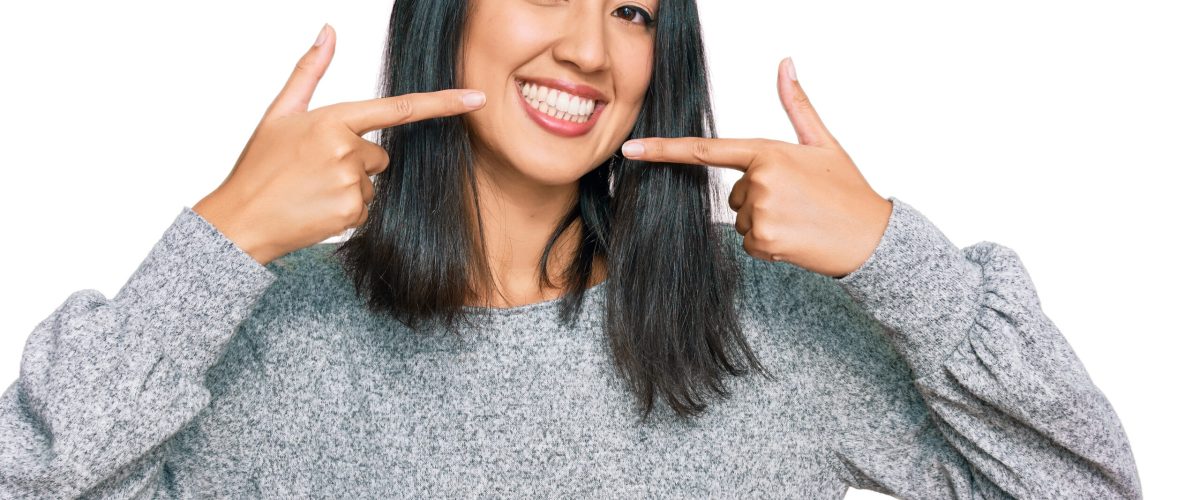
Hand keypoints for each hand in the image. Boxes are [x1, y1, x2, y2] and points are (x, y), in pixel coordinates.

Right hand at [192, 24, 486, 265]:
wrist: (241, 220)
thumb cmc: (260, 166)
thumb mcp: (280, 113)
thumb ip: (310, 70)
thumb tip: (329, 31)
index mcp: (332, 120)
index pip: (398, 109)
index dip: (442, 103)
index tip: (475, 98)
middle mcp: (345, 150)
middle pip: (381, 154)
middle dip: (357, 161)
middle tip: (316, 170)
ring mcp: (351, 183)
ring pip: (375, 182)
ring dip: (353, 187)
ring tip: (313, 190)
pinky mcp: (352, 212)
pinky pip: (368, 207)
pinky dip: (348, 209)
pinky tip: (318, 208)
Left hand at [619, 57, 892, 278]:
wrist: (871, 238)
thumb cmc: (846, 189)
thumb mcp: (822, 143)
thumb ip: (796, 104)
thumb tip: (786, 63)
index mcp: (768, 152)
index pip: (706, 150)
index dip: (663, 150)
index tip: (630, 150)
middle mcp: (759, 181)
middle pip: (735, 194)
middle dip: (760, 199)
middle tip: (797, 201)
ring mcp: (759, 213)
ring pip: (741, 219)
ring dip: (764, 222)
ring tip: (799, 219)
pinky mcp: (763, 242)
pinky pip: (749, 243)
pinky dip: (769, 244)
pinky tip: (796, 238)